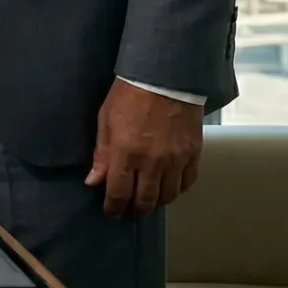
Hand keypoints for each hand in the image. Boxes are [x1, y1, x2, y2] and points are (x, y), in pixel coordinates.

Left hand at [84, 80, 200, 216]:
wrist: (165, 75)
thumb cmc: (129, 95)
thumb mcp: (106, 121)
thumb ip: (102, 155)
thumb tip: (94, 182)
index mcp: (126, 154)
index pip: (119, 194)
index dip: (113, 208)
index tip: (111, 212)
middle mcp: (152, 163)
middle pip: (145, 201)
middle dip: (135, 210)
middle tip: (130, 210)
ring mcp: (176, 160)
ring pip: (168, 196)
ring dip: (156, 202)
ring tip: (149, 199)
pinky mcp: (194, 153)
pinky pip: (188, 182)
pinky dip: (178, 189)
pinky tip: (170, 186)